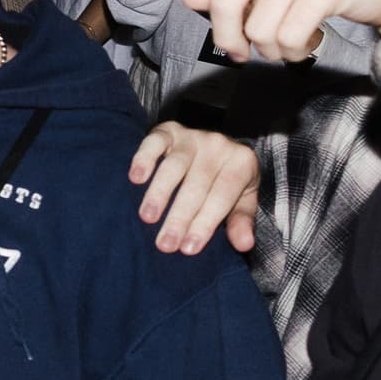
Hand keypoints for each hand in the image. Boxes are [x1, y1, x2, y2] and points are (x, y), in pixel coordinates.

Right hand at [130, 122, 260, 256]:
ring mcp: (192, 136)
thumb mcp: (242, 200)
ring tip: (147, 218)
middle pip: (197, 184)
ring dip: (159, 193)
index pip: (223, 195)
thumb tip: (244, 244)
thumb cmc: (226, 181)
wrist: (216, 147)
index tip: (189, 249)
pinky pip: (154, 141)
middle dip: (180, 217)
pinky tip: (136, 179)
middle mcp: (218, 145)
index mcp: (241, 162)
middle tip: (165, 244)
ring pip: (174, 166)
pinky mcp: (169, 130)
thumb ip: (241, 221)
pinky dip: (144, 159)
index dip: (205, 223)